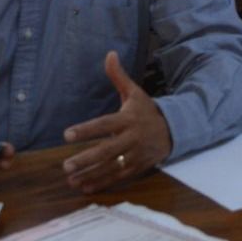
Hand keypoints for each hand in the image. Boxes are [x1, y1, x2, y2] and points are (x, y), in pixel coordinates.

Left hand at [60, 51, 171, 193]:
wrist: (175, 130)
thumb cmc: (147, 110)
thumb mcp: (135, 93)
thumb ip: (119, 76)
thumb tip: (109, 53)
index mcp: (128, 119)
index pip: (105, 125)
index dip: (86, 130)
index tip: (66, 135)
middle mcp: (132, 138)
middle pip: (107, 150)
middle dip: (86, 159)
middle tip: (66, 165)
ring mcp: (136, 155)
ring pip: (111, 167)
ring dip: (90, 174)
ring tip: (71, 180)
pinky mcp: (138, 167)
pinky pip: (119, 177)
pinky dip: (103, 183)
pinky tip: (85, 187)